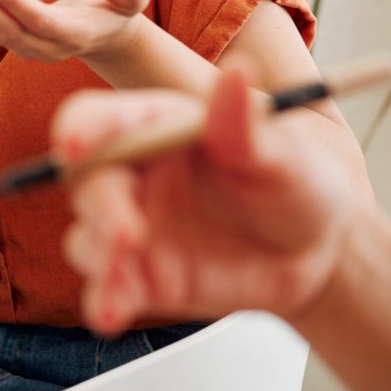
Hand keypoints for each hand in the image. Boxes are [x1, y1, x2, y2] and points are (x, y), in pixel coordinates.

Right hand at [54, 69, 366, 332]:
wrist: (315, 253)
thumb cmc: (295, 185)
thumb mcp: (285, 155)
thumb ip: (248, 124)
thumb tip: (236, 75)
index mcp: (155, 129)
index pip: (97, 119)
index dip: (79, 130)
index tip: (75, 147)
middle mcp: (133, 175)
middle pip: (85, 182)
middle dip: (101, 208)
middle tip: (132, 235)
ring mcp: (131, 228)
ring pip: (85, 238)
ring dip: (99, 259)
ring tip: (126, 280)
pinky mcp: (139, 276)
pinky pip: (105, 287)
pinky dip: (102, 301)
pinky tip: (111, 314)